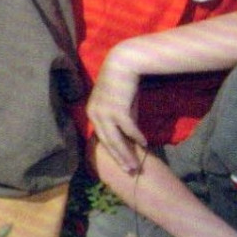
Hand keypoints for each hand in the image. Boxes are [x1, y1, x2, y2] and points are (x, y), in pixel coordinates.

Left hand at [86, 50, 147, 174]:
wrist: (122, 64)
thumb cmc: (121, 85)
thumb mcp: (116, 104)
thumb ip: (118, 120)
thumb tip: (127, 138)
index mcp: (92, 114)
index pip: (102, 139)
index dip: (113, 153)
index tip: (122, 165)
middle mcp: (95, 115)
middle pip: (108, 143)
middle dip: (119, 159)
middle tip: (130, 172)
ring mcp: (105, 112)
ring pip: (116, 140)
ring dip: (127, 154)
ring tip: (136, 165)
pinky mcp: (117, 109)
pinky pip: (128, 128)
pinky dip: (136, 136)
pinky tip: (143, 143)